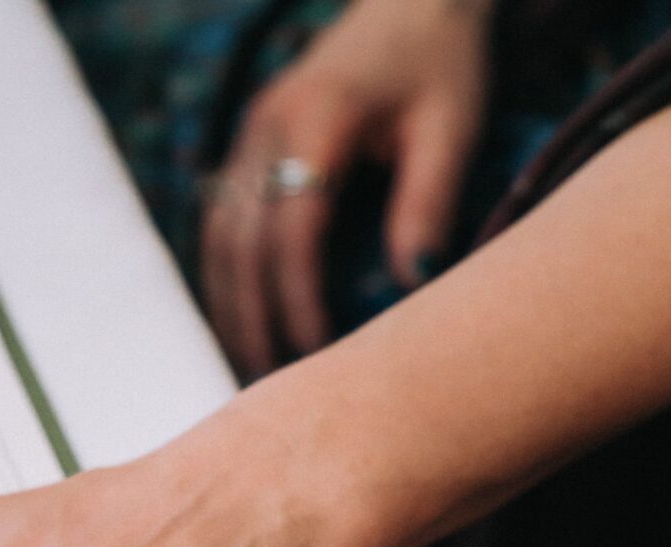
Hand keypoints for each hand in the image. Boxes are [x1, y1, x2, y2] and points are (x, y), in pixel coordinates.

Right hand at [203, 0, 490, 375]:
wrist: (410, 3)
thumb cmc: (441, 64)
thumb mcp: (452, 125)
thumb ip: (428, 201)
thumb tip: (412, 283)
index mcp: (315, 117)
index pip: (291, 230)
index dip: (297, 299)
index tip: (314, 353)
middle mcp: (265, 126)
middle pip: (241, 244)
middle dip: (252, 318)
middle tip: (270, 384)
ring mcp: (247, 135)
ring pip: (218, 238)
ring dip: (228, 306)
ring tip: (247, 365)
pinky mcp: (246, 147)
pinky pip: (221, 224)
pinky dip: (227, 278)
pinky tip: (240, 321)